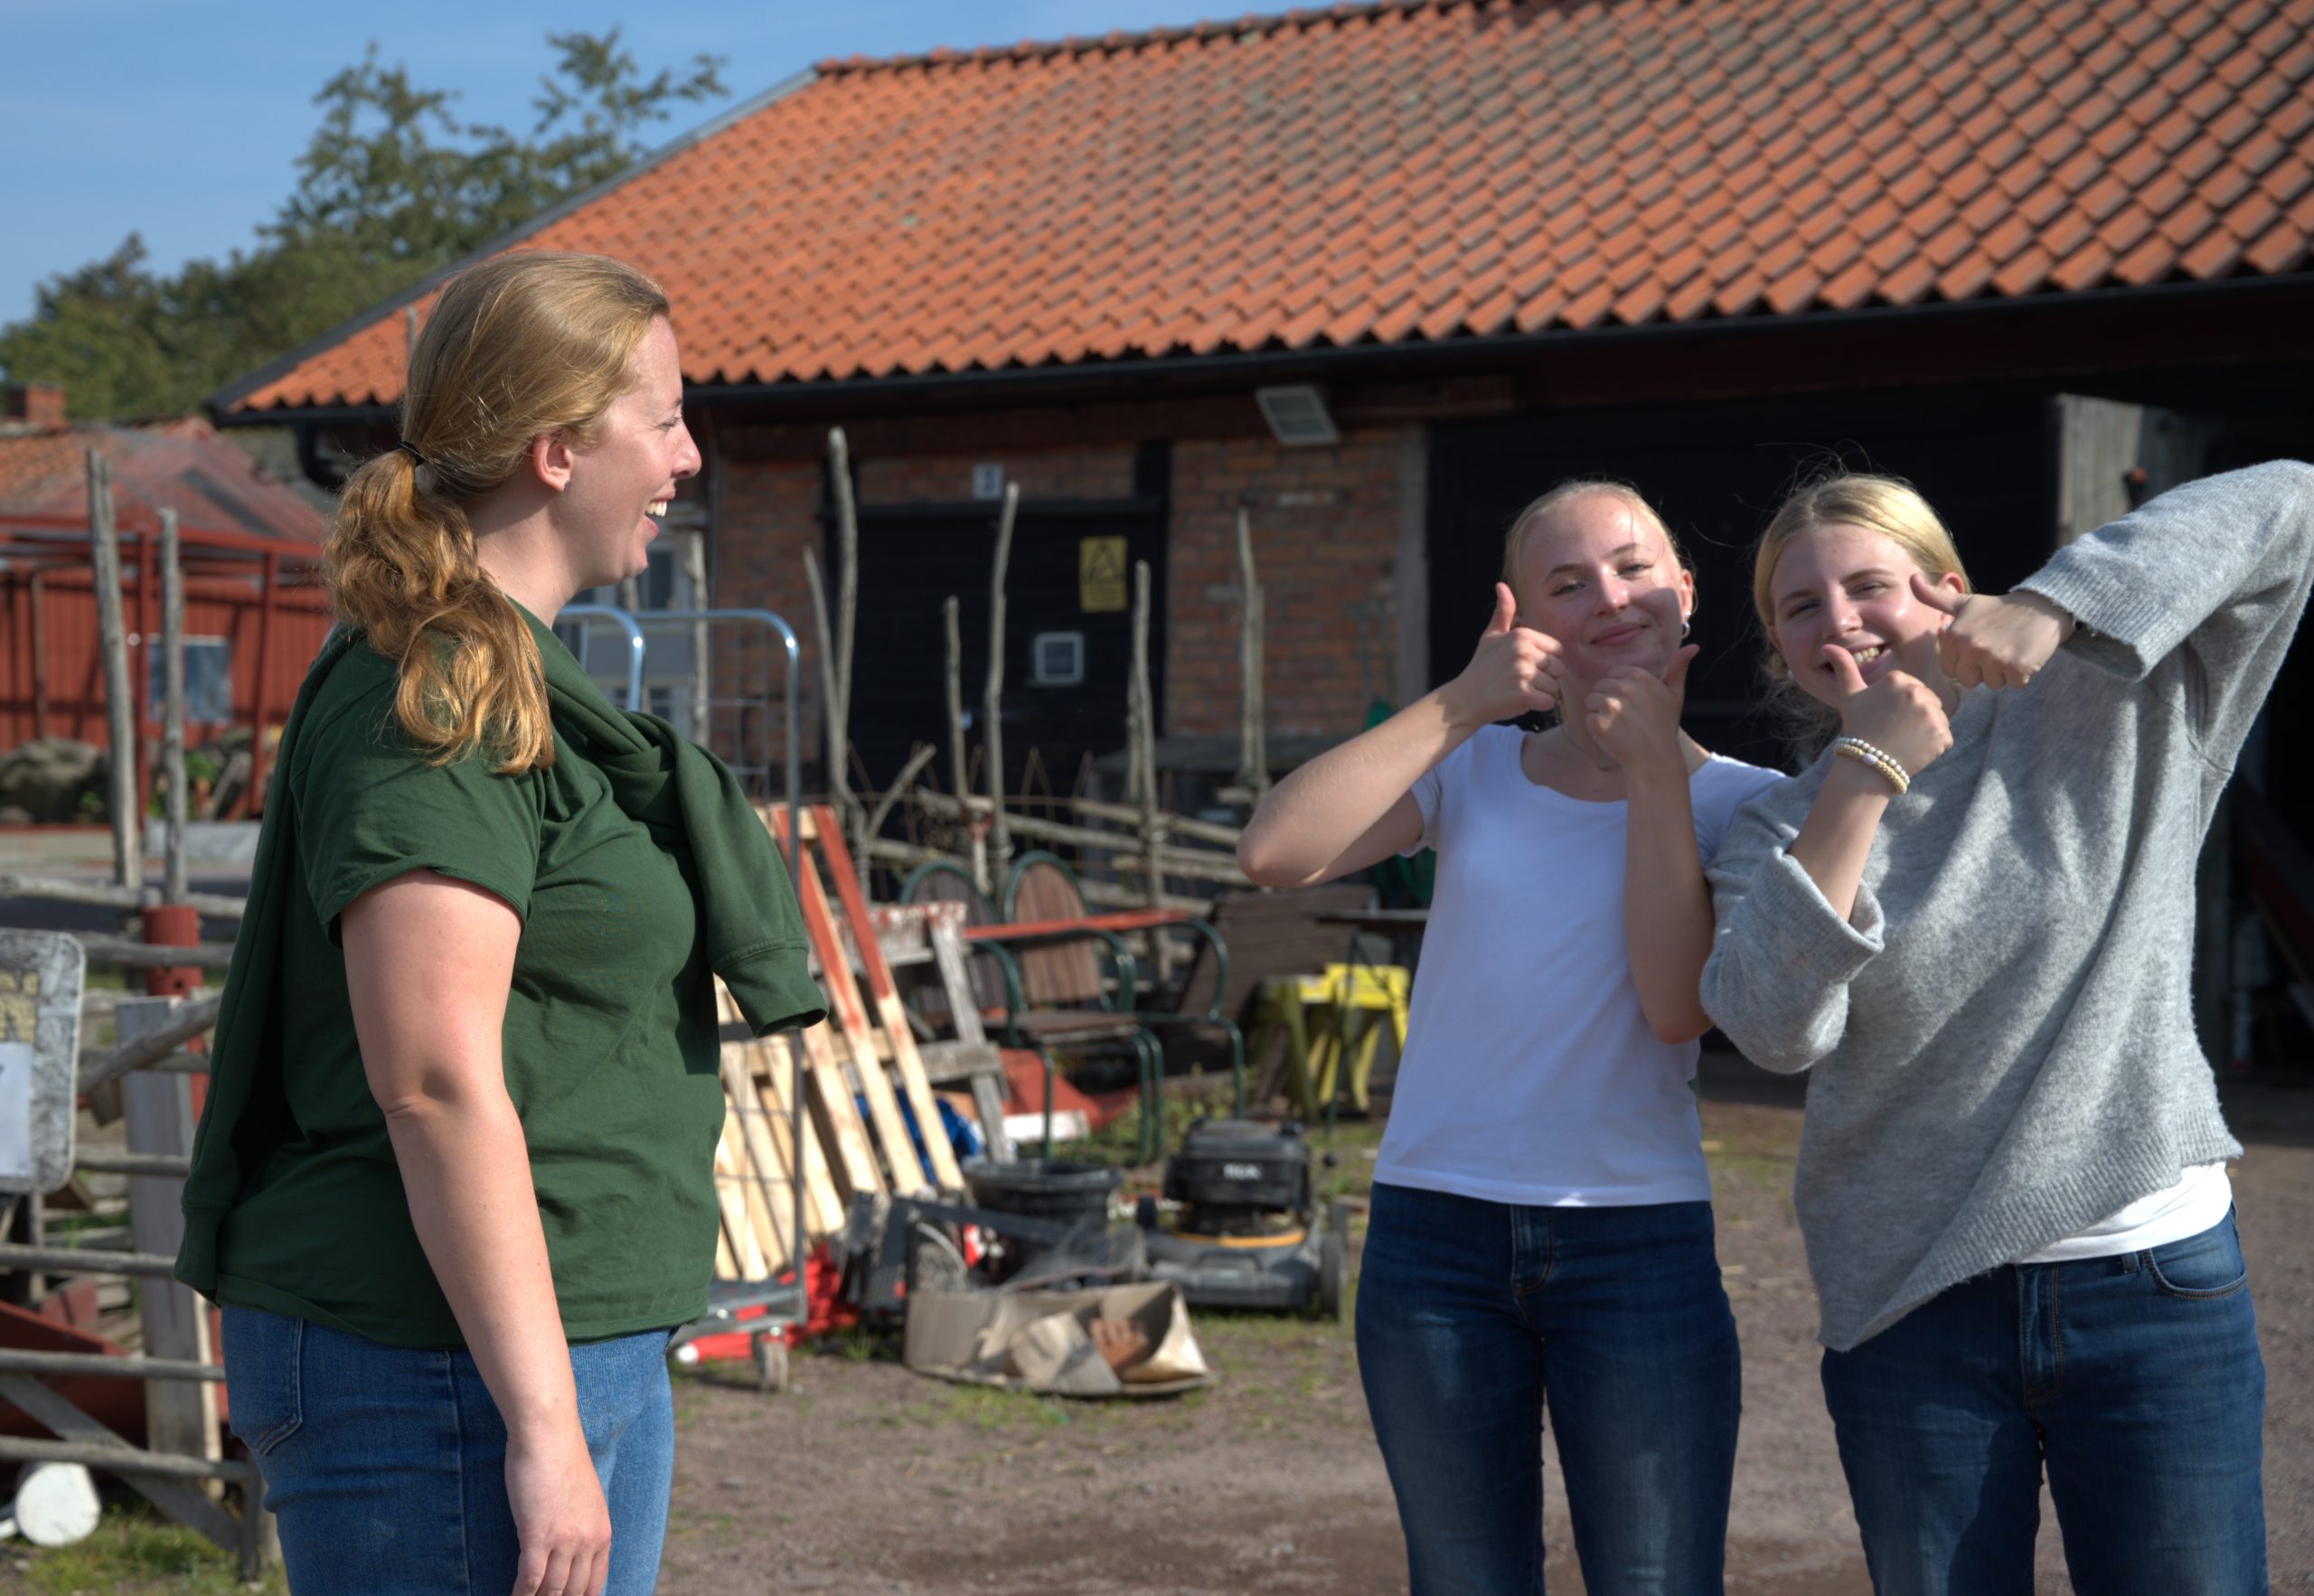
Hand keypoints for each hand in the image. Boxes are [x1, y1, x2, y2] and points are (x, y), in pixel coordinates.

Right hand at [507, 1422, 610, 1595]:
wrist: (549, 1435)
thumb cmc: (561, 1461)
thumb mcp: (585, 1498)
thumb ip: (583, 1525)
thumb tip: (572, 1550)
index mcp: (603, 1533)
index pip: (595, 1584)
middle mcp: (589, 1540)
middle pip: (574, 1591)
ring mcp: (565, 1540)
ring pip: (552, 1590)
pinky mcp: (538, 1536)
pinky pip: (530, 1580)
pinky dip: (521, 1595)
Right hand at [1439, 584, 1565, 726]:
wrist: (1463, 700)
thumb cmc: (1481, 668)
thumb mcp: (1491, 636)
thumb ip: (1503, 612)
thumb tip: (1501, 585)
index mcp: (1522, 634)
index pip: (1557, 650)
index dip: (1543, 661)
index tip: (1522, 666)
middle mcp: (1524, 651)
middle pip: (1558, 669)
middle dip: (1543, 678)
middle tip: (1518, 681)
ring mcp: (1524, 673)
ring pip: (1554, 687)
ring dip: (1539, 693)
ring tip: (1516, 691)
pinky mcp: (1524, 695)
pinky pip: (1548, 703)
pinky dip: (1537, 706)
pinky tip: (1518, 702)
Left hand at [1587, 643, 1697, 779]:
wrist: (1654, 758)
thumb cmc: (1664, 725)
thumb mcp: (1675, 694)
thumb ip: (1679, 667)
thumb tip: (1693, 646)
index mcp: (1639, 676)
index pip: (1614, 673)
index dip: (1619, 688)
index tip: (1632, 704)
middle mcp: (1624, 687)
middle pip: (1600, 686)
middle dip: (1609, 700)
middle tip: (1627, 718)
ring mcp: (1610, 705)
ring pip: (1591, 701)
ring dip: (1600, 713)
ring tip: (1619, 726)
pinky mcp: (1598, 723)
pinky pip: (1588, 718)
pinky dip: (1596, 728)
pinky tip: (1613, 735)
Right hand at [1822, 645, 1951, 780]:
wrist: (1865, 766)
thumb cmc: (1858, 728)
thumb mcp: (1850, 695)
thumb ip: (1845, 668)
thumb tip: (1827, 644)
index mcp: (1898, 679)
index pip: (1913, 688)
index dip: (1901, 705)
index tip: (1886, 717)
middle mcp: (1917, 692)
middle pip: (1929, 701)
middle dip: (1916, 715)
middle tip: (1895, 731)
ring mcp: (1932, 713)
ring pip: (1938, 718)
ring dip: (1926, 730)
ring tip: (1904, 741)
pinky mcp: (1942, 734)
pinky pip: (1945, 738)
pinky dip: (1934, 747)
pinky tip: (1914, 750)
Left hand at [1910, 574, 2071, 690]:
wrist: (2042, 607)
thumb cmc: (2000, 609)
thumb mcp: (1964, 603)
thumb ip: (1934, 597)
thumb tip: (1911, 579)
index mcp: (1955, 637)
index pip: (1951, 671)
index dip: (1966, 662)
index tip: (1979, 645)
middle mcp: (1971, 648)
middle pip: (1969, 681)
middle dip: (1982, 670)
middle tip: (1996, 648)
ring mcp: (1994, 659)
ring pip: (1992, 684)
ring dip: (2003, 672)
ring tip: (2010, 649)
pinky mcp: (2017, 668)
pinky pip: (2014, 685)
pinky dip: (2021, 674)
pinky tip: (2024, 654)